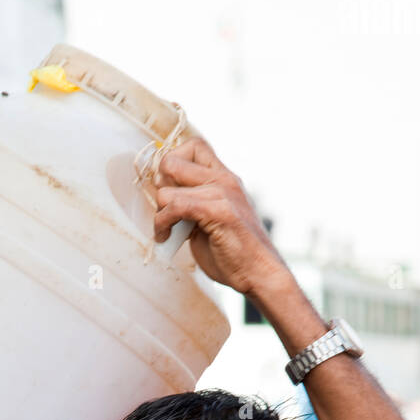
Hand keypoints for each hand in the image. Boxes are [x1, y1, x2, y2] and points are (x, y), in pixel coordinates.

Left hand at [153, 137, 287, 294]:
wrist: (260, 274)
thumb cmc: (234, 254)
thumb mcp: (209, 221)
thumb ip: (192, 204)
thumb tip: (164, 196)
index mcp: (224, 178)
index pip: (193, 146)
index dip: (172, 162)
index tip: (169, 189)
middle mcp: (224, 180)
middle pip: (173, 160)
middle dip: (159, 186)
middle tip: (164, 210)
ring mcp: (223, 193)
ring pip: (168, 190)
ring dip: (159, 214)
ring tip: (165, 231)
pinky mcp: (219, 211)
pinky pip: (176, 206)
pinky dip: (163, 224)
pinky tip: (166, 237)